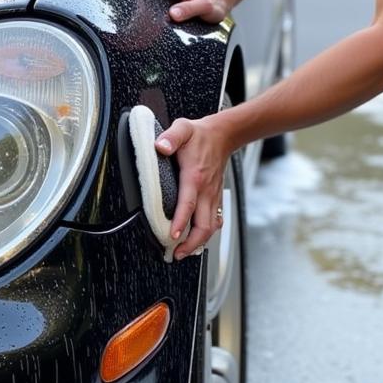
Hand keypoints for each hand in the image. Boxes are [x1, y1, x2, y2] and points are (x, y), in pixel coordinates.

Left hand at [155, 115, 230, 259]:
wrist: (223, 135)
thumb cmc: (199, 135)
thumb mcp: (182, 128)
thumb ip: (170, 137)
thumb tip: (159, 146)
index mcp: (194, 176)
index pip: (188, 203)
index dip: (181, 221)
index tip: (172, 235)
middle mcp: (206, 190)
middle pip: (203, 224)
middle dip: (191, 242)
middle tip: (175, 253)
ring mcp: (213, 196)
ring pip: (210, 226)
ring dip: (198, 242)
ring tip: (183, 252)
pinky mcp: (215, 198)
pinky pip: (214, 221)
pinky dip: (206, 234)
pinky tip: (197, 241)